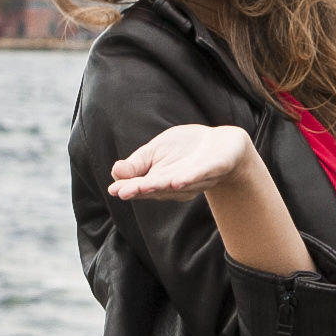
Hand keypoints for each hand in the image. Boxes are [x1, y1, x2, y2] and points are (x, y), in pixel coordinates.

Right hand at [109, 122, 253, 201]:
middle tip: (122, 192)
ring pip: (174, 185)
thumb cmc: (185, 149)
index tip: (113, 189)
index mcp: (159, 181)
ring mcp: (194, 179)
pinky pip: (199, 176)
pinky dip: (188, 180)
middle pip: (155, 188)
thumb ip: (137, 164)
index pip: (141, 186)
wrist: (223, 143)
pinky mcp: (212, 170)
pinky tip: (176, 182)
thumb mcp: (156, 152)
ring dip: (159, 186)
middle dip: (139, 190)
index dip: (128, 188)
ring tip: (142, 186)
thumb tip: (115, 172)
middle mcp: (175, 185)